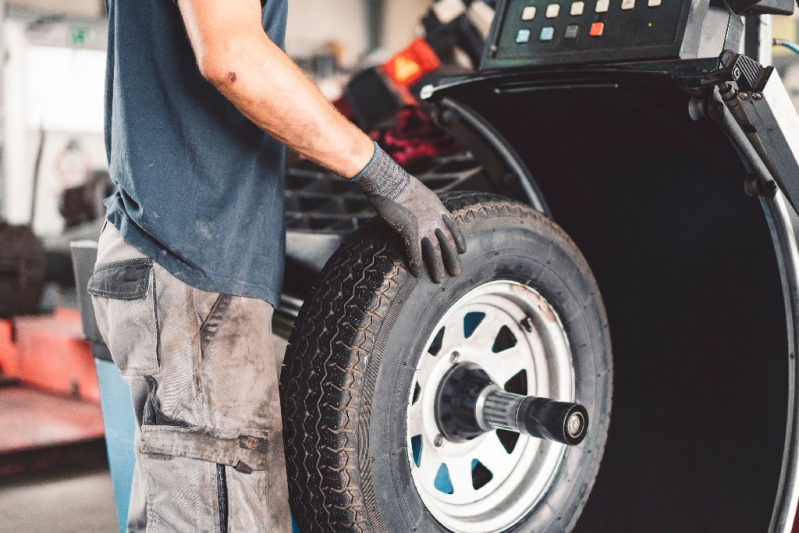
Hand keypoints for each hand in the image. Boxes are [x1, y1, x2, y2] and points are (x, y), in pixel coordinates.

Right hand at [354, 144, 465, 282]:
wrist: (390, 181)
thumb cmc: (400, 183)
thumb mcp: (421, 192)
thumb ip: (426, 204)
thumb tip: (424, 207)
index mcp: (438, 209)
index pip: (453, 228)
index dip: (458, 241)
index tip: (462, 251)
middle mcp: (434, 219)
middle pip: (447, 243)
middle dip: (452, 260)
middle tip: (456, 273)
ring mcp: (423, 226)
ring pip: (434, 251)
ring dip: (437, 267)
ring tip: (439, 280)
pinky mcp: (409, 231)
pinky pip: (415, 252)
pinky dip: (417, 264)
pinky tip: (418, 274)